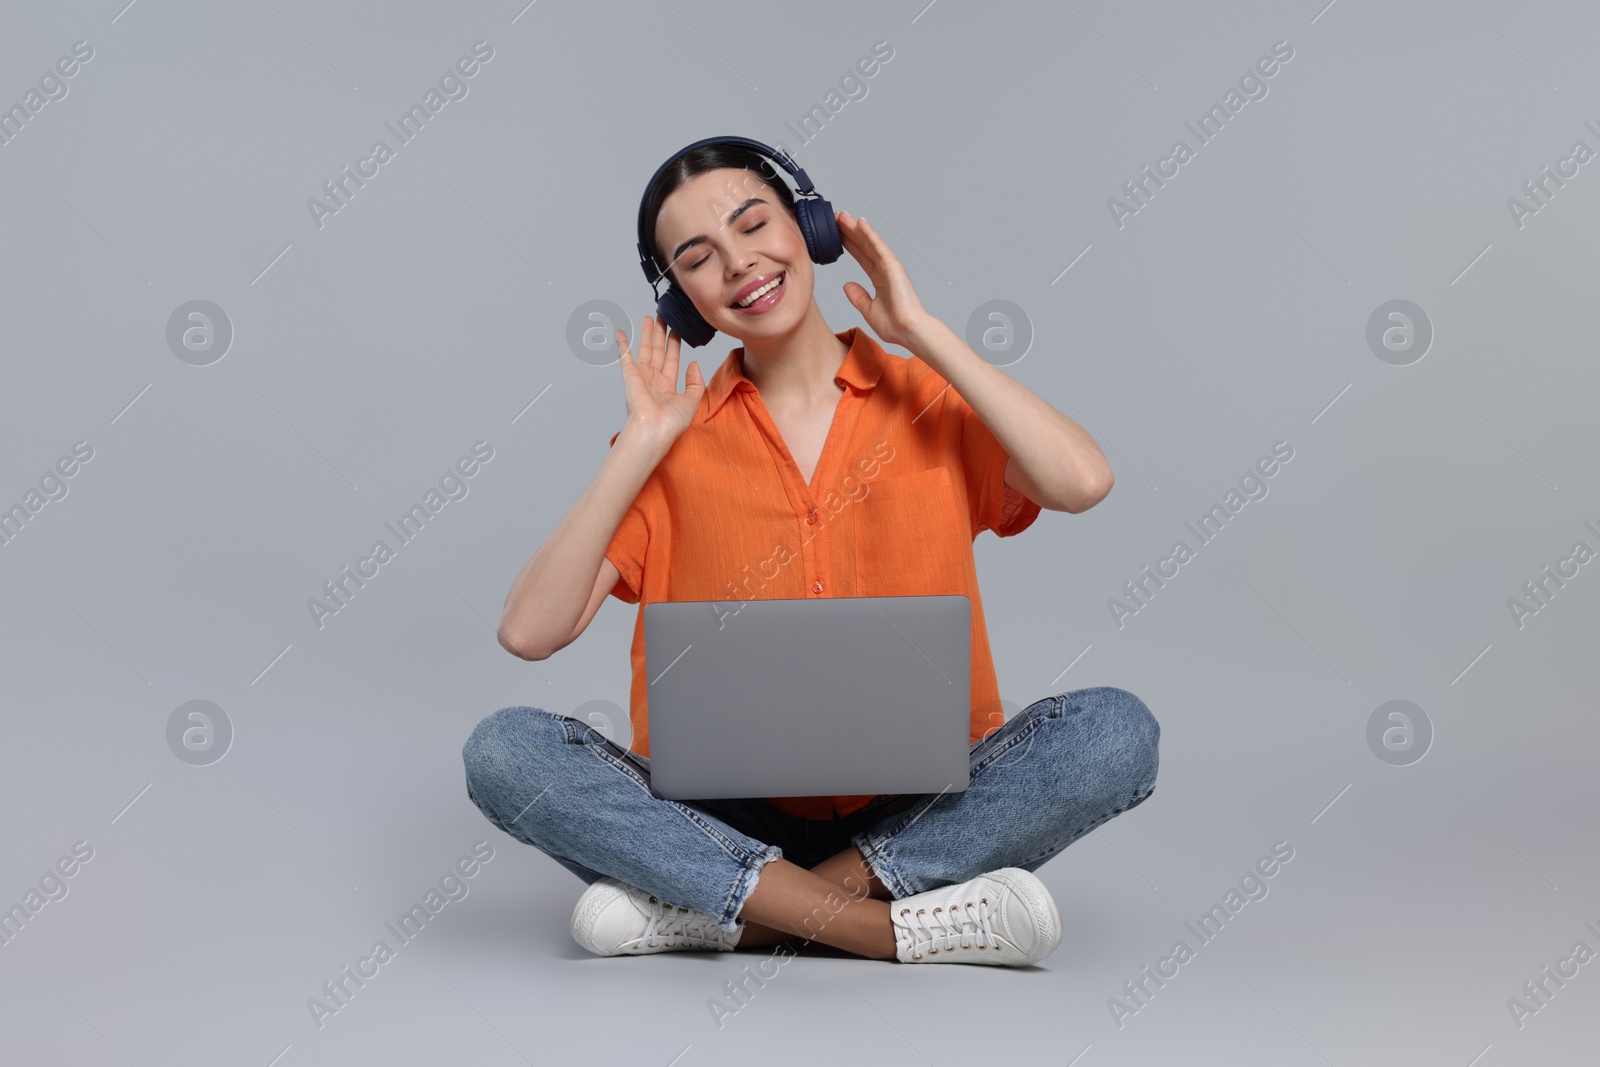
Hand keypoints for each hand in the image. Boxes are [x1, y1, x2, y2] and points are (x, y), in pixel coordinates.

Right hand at [616, 315, 704, 443]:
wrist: (654, 429)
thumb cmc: (671, 422)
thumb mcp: (693, 401)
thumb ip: (695, 382)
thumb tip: (694, 364)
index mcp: (668, 386)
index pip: (672, 359)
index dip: (674, 344)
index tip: (676, 330)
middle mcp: (654, 380)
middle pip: (658, 350)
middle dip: (661, 333)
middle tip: (663, 317)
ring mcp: (641, 376)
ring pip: (645, 348)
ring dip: (647, 333)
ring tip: (650, 317)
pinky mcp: (630, 374)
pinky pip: (625, 355)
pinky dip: (622, 344)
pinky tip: (621, 332)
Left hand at [837, 210, 932, 350]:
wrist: (909, 331)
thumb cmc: (895, 325)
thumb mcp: (868, 310)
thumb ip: (858, 297)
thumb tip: (846, 285)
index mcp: (880, 279)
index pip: (861, 256)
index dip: (848, 244)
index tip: (835, 234)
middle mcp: (885, 269)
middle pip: (863, 245)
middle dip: (849, 231)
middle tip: (836, 217)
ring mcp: (889, 266)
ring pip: (869, 242)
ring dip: (856, 228)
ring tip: (842, 216)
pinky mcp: (893, 267)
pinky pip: (879, 247)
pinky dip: (869, 234)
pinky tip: (860, 223)